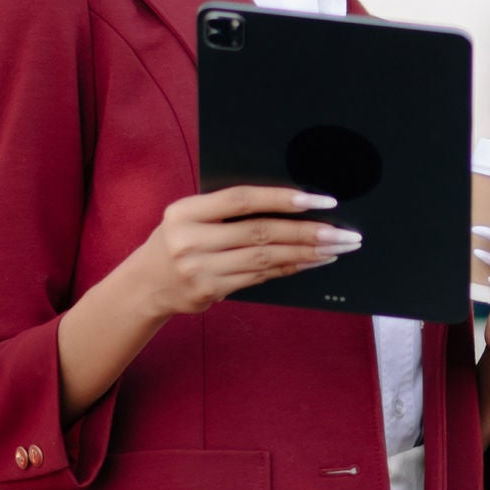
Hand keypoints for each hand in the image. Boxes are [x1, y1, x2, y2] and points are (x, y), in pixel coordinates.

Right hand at [133, 185, 360, 317]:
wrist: (145, 285)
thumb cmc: (179, 241)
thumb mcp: (190, 217)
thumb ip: (227, 210)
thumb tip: (289, 203)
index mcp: (186, 211)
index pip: (242, 199)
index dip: (282, 198)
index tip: (320, 199)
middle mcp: (191, 239)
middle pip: (261, 232)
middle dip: (308, 232)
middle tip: (344, 233)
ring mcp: (199, 269)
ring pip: (265, 258)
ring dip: (306, 253)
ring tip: (337, 248)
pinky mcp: (210, 291)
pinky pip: (259, 277)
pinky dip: (290, 268)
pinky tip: (313, 262)